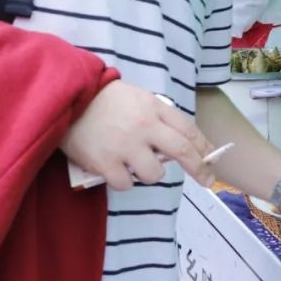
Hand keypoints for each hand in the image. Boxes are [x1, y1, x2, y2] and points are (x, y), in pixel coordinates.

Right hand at [59, 80, 216, 190]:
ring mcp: (125, 146)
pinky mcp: (104, 163)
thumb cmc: (107, 99)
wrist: (69, 97)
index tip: (212, 161)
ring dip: (150, 173)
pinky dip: (124, 180)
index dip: (205, 148)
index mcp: (155, 108)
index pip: (189, 130)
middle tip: (207, 181)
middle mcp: (145, 127)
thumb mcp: (140, 98)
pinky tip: (115, 170)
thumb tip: (181, 143)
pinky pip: (126, 183)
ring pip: (155, 174)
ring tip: (136, 164)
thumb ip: (160, 117)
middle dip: (199, 169)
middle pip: (183, 152)